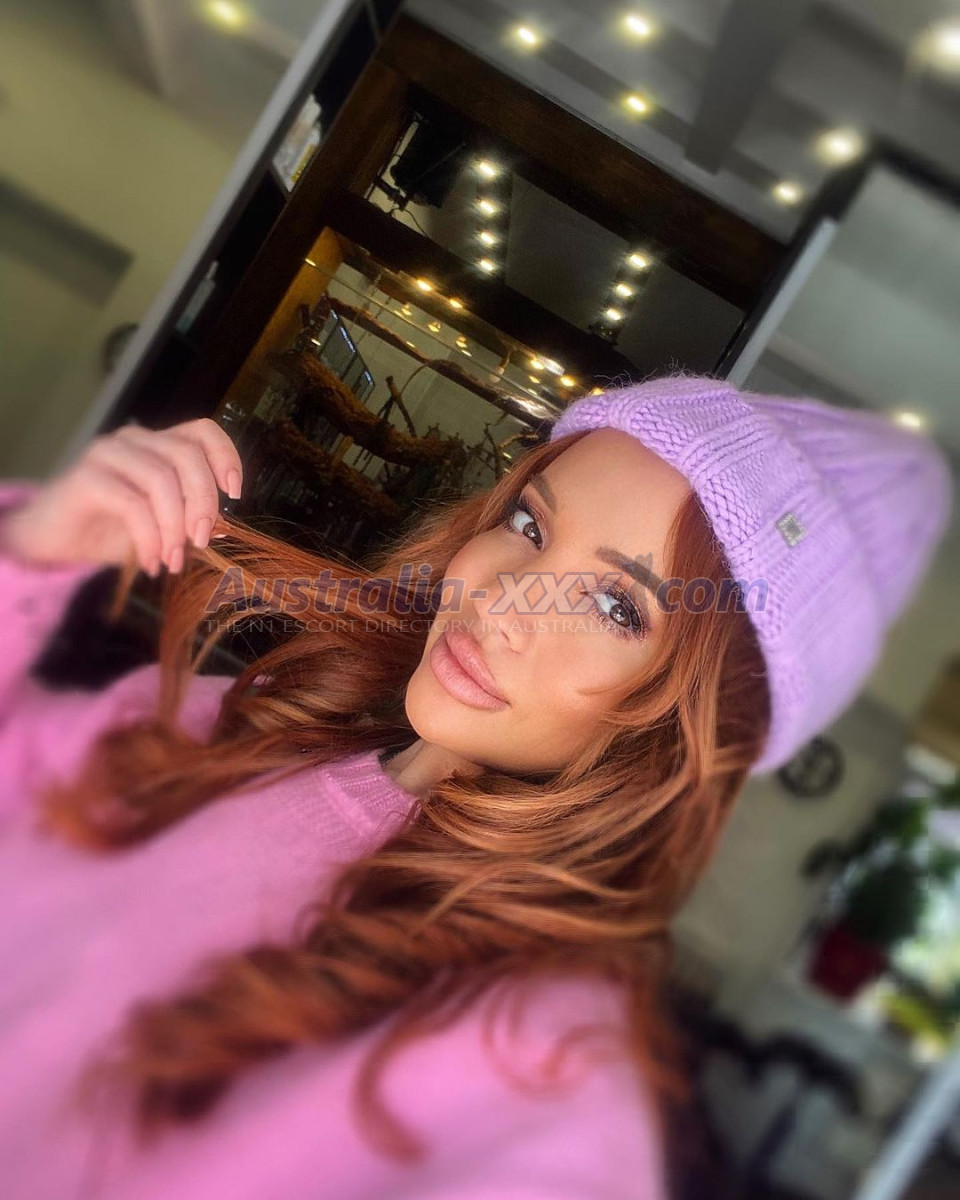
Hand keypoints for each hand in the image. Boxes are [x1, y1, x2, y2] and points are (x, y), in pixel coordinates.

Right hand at [0, 418, 242, 575]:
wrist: (55, 542)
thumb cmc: (112, 530)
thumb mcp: (162, 526)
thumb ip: (191, 520)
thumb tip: (222, 528)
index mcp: (158, 444)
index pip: (203, 432)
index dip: (226, 457)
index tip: (235, 495)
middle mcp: (135, 440)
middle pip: (188, 456)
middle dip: (203, 503)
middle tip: (200, 541)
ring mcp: (109, 454)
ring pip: (162, 479)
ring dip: (175, 527)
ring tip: (172, 560)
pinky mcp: (87, 477)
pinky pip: (133, 504)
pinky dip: (149, 537)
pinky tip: (150, 561)